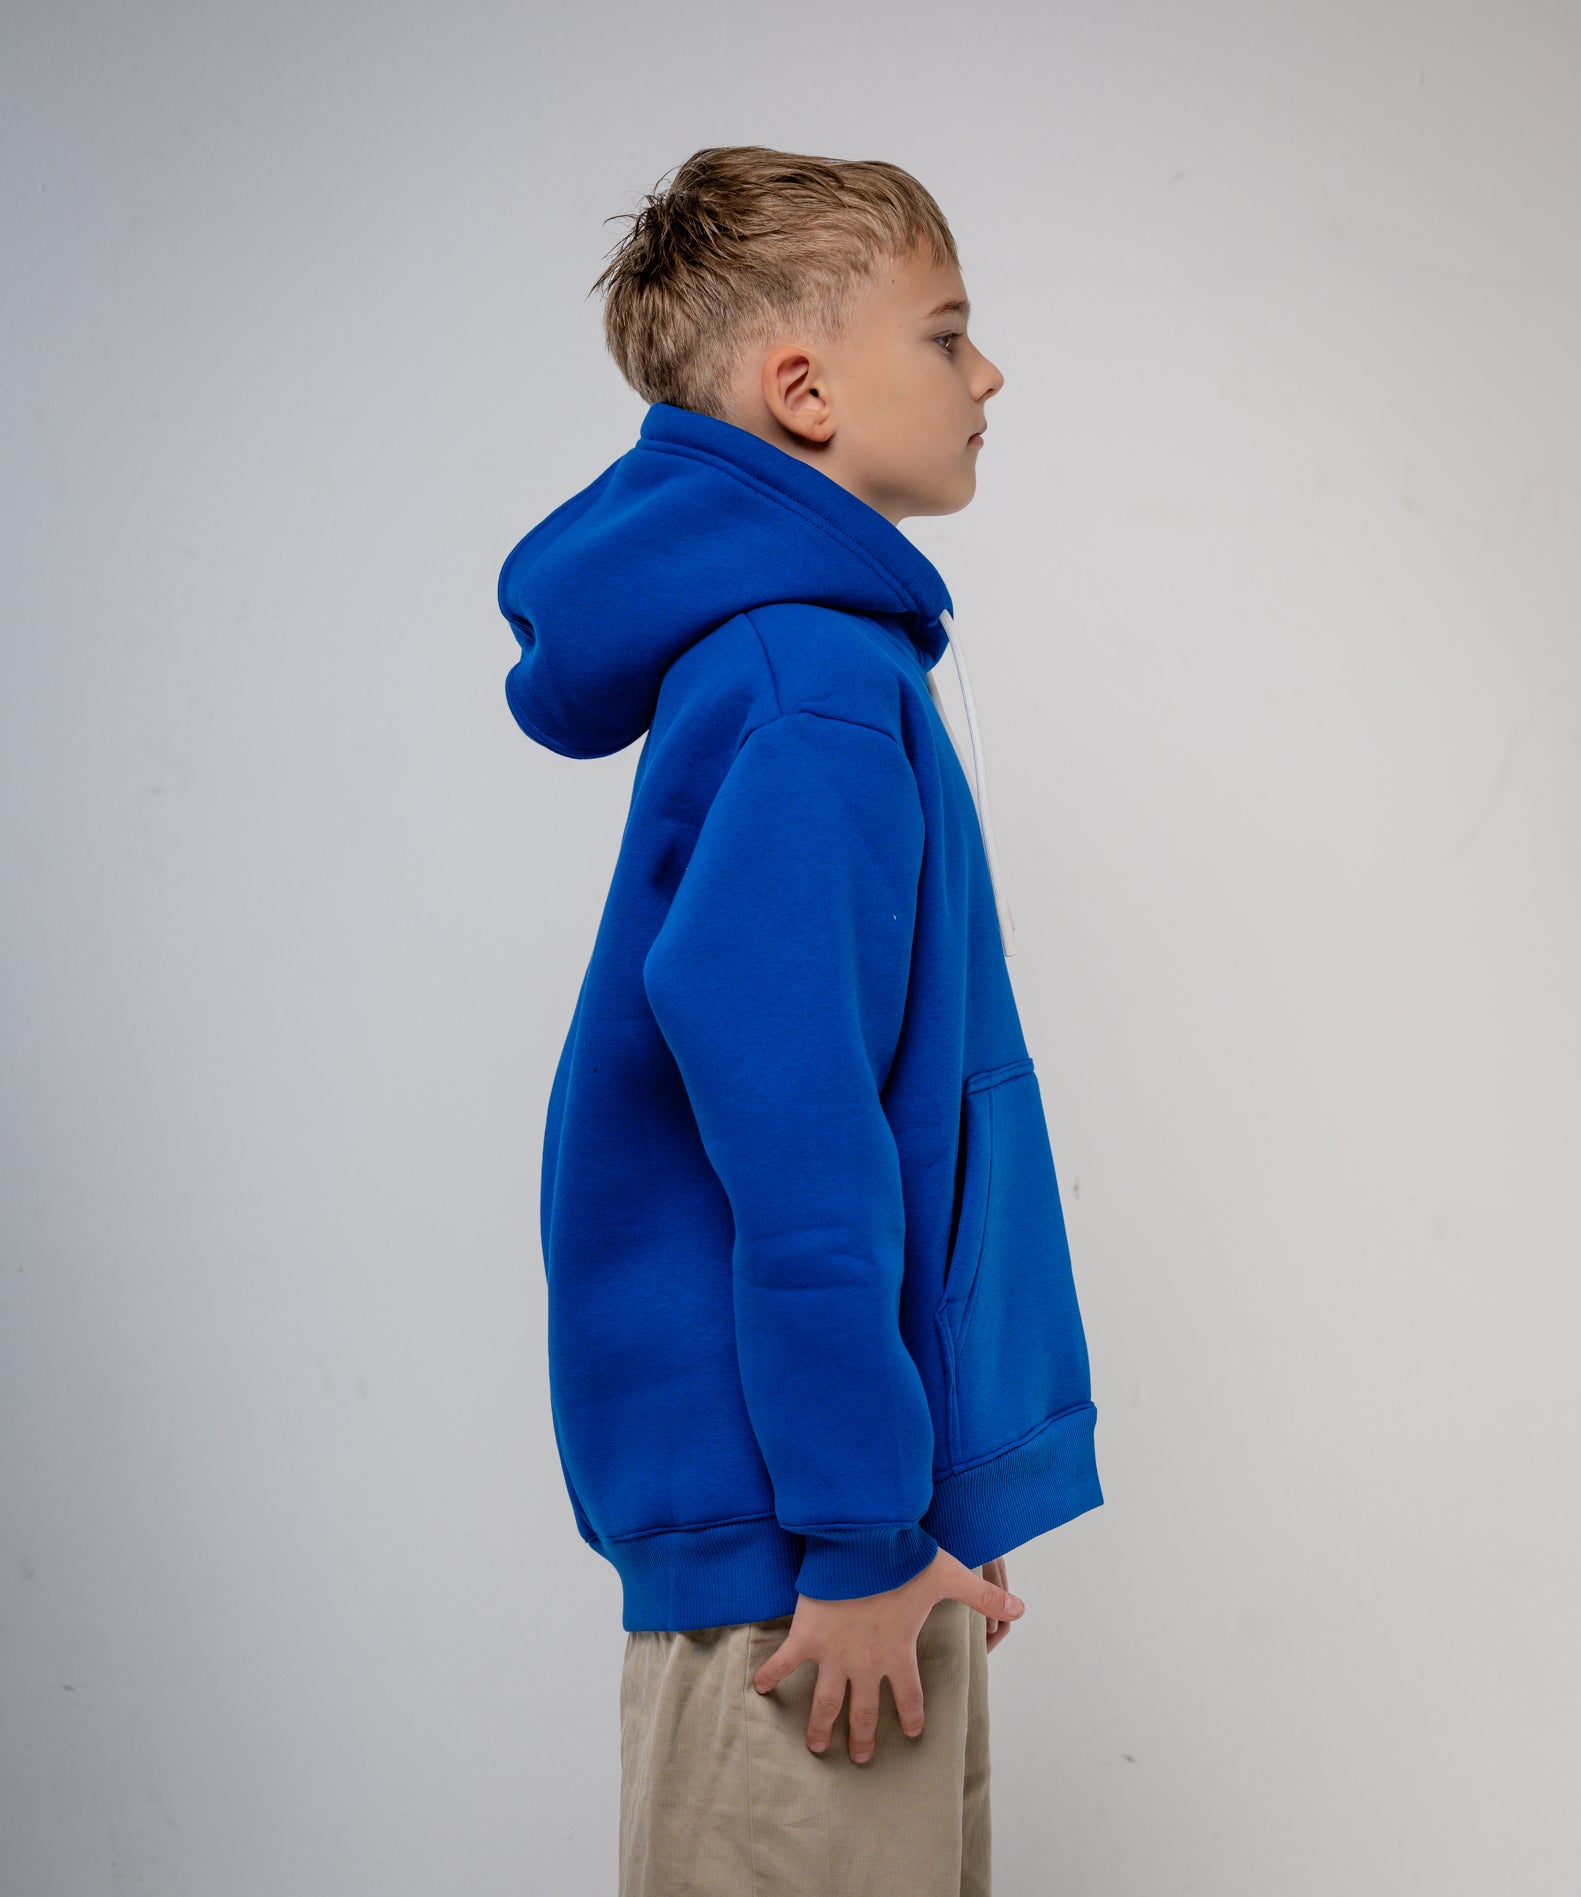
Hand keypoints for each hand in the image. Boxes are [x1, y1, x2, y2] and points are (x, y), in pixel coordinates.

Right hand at [751, 1545, 1023, 1764]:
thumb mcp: (950, 1576)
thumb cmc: (904, 1558)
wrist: (860, 1543)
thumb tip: (1021, 1607)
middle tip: (860, 1757)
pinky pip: (784, 1662)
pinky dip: (770, 1677)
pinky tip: (759, 1690)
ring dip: (821, 1726)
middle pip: (863, 1711)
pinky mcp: (807, 1635)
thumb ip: (984, 1595)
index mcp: (899, 1652)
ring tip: (816, 1746)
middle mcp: (866, 1662)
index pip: (908, 1695)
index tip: (911, 1732)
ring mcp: (833, 1653)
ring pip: (826, 1701)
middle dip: (861, 1736)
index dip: (910, 1715)